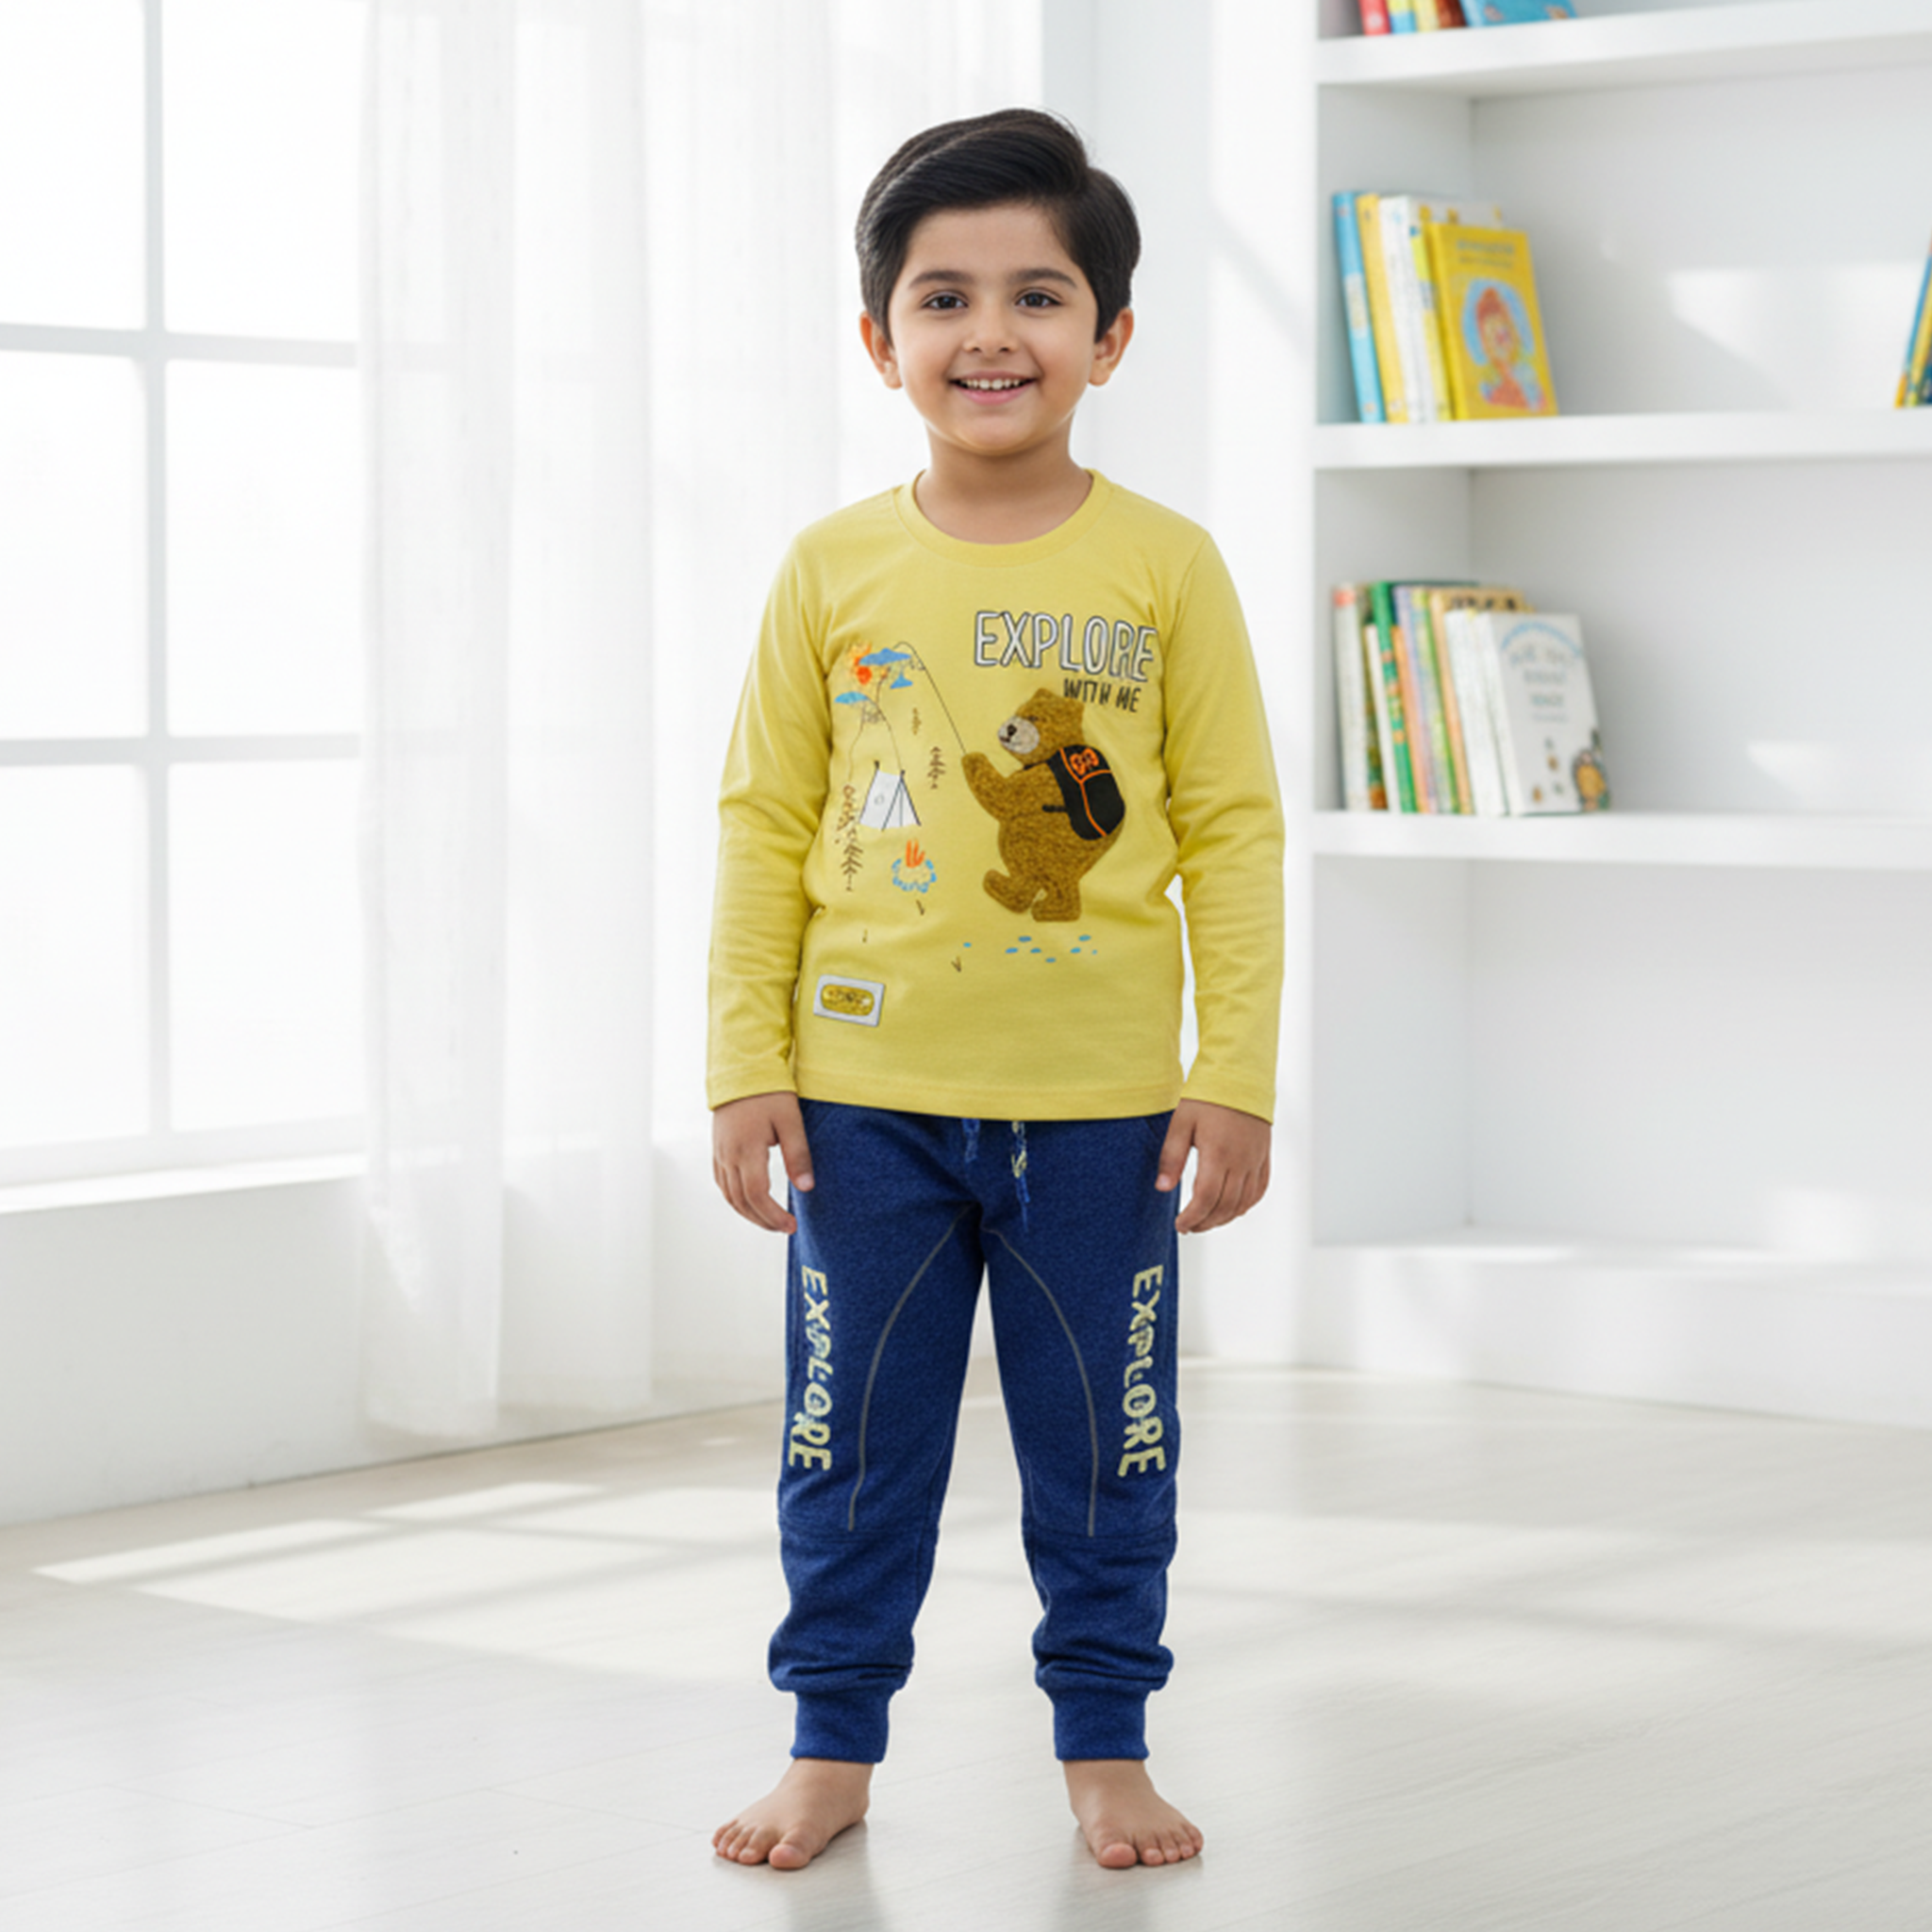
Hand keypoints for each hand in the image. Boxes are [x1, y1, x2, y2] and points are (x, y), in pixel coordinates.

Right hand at [713, 1092, 813, 1233]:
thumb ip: (798, 1155)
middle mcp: (728, 1155)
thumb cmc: (769, 1093)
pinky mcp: (717, 1150)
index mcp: (747, 1150)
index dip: (774, 1215)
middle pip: (742, 1201)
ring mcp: (719, 1153)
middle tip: (785, 1228)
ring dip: (749, 1214)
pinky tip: (751, 1203)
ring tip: (771, 1221)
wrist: (741, 1070)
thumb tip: (806, 1188)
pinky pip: (722, 1184)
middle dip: (764, 1220)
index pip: (758, 1195)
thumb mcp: (790, 1121)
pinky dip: (736, 1200)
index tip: (792, 1225)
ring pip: (729, 1196)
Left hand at [1155, 1099, 1269, 1233]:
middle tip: (1189, 1227)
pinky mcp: (1264, 1157)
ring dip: (1224, 1218)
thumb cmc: (1207, 1097)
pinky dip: (1245, 1205)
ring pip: (1243, 1203)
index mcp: (1217, 1154)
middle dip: (1205, 1222)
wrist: (1240, 1077)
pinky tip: (1232, 1210)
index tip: (1180, 1225)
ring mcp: (1255, 1160)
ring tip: (1206, 1221)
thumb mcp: (1181, 1123)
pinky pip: (1259, 1190)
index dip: (1192, 1217)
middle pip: (1224, 1206)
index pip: (1205, 1198)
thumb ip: (1172, 1157)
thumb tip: (1162, 1187)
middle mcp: (1241, 1161)